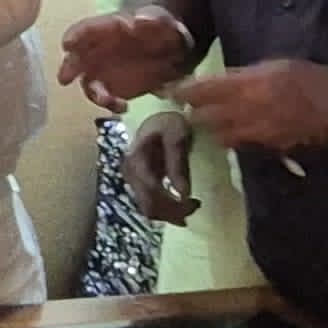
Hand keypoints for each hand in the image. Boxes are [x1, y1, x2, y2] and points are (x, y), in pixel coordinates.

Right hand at [58, 6, 197, 106]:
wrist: (171, 51)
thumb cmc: (160, 29)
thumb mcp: (160, 20)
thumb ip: (151, 19)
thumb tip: (139, 20)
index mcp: (105, 29)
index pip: (85, 30)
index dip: (74, 36)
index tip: (67, 45)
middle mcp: (97, 50)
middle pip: (76, 59)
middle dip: (70, 68)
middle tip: (65, 79)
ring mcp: (102, 71)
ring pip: (89, 83)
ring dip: (94, 93)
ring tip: (106, 100)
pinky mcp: (112, 88)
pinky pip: (105, 99)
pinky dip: (111, 104)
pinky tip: (123, 106)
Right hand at [121, 107, 198, 225]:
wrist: (157, 113)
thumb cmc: (168, 120)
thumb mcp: (176, 134)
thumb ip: (177, 163)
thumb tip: (183, 194)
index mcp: (136, 161)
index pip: (152, 191)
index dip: (173, 202)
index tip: (195, 202)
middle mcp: (131, 174)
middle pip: (149, 205)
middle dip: (173, 213)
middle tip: (196, 207)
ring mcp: (135, 180)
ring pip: (149, 209)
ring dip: (170, 214)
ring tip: (192, 206)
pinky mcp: (141, 182)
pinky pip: (151, 203)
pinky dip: (166, 209)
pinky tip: (182, 203)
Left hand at [169, 56, 327, 158]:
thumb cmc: (306, 77)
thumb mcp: (273, 66)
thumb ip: (243, 76)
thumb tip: (218, 83)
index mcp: (248, 85)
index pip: (204, 90)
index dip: (185, 92)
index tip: (172, 91)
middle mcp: (247, 110)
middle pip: (204, 117)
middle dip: (195, 113)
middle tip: (190, 108)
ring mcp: (255, 131)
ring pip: (219, 135)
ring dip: (211, 128)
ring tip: (210, 121)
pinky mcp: (266, 146)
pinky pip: (240, 144)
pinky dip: (231, 138)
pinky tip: (233, 131)